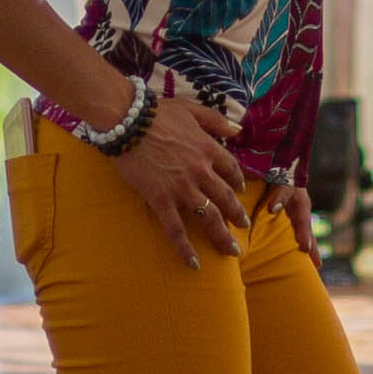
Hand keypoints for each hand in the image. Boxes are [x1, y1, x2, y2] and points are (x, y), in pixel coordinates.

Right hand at [105, 78, 250, 265]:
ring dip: (222, 236)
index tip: (240, 192)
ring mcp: (182, 188)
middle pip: (226, 198)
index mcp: (208, 149)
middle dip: (237, 215)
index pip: (231, 170)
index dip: (237, 183)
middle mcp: (200, 171)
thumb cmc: (157, 112)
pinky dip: (186, 248)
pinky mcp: (161, 199)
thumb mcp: (192, 109)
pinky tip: (194, 264)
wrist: (128, 120)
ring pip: (209, 217)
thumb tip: (238, 130)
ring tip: (231, 250)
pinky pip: (176, 229)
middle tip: (244, 227)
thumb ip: (216, 121)